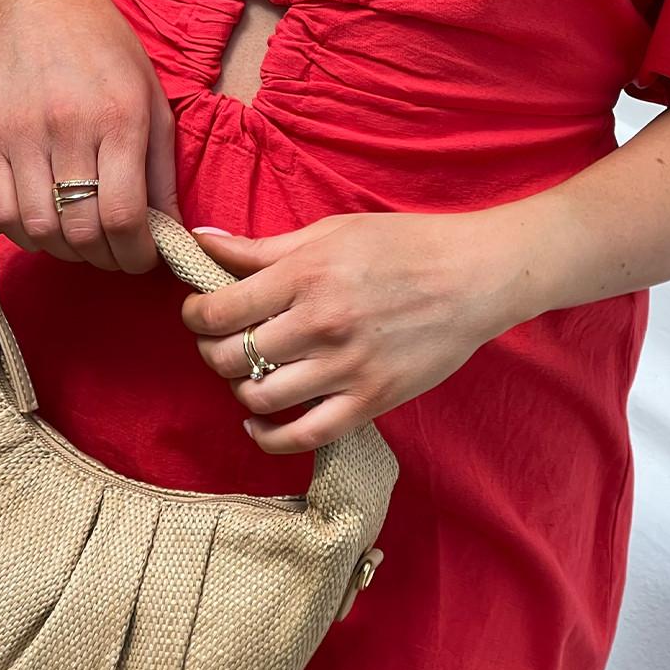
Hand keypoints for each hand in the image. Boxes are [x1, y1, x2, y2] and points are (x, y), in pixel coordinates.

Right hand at [0, 0, 180, 272]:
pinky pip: (3, 213)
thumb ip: (162, 171)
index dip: (136, 255)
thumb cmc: (106, 50)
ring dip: (66, 251)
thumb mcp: (153, 100)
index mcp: (120, 119)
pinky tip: (48, 225)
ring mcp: (23, 136)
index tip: (143, 258)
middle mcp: (69, 129)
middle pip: (82, 231)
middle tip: (117, 254)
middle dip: (106, 259)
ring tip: (84, 241)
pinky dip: (27, 234)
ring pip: (40, 230)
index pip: (125, 216)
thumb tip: (173, 232)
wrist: (40, 2)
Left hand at [181, 209, 542, 451]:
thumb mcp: (329, 231)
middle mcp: (320, 324)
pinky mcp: (371, 401)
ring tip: (248, 372)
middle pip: (229, 357)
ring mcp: (345, 368)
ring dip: (240, 388)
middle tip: (220, 342)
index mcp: (305, 275)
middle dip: (211, 351)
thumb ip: (261, 246)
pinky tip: (258, 423)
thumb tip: (200, 240)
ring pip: (259, 397)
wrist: (475, 276)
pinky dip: (269, 437)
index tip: (197, 313)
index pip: (218, 310)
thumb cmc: (403, 245)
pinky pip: (304, 435)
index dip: (194, 315)